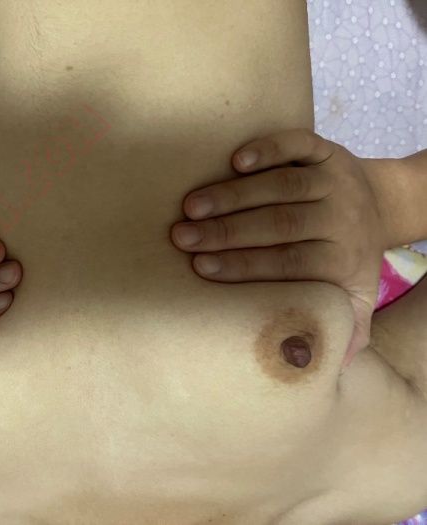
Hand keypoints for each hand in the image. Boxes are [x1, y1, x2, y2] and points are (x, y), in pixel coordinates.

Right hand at [170, 128, 390, 368]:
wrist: (379, 204)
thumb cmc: (348, 256)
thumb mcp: (355, 296)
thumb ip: (345, 328)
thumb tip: (328, 369)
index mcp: (343, 259)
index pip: (290, 263)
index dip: (245, 265)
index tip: (202, 269)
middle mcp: (342, 217)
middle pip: (282, 223)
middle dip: (228, 232)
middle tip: (183, 238)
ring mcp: (335, 179)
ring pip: (282, 186)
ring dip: (233, 195)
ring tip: (191, 207)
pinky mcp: (327, 150)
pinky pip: (298, 145)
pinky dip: (268, 149)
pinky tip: (235, 160)